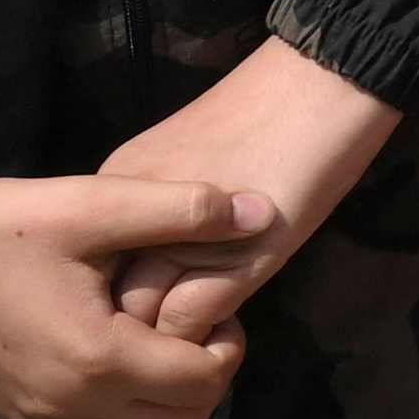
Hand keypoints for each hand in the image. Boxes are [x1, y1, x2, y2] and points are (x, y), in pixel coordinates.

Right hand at [0, 175, 267, 418]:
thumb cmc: (6, 226)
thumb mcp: (97, 204)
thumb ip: (185, 210)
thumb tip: (262, 212)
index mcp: (96, 358)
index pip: (203, 383)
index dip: (231, 344)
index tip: (217, 302)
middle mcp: (69, 404)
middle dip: (208, 376)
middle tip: (199, 322)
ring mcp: (40, 416)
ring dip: (168, 394)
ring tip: (160, 332)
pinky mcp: (20, 414)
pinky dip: (127, 401)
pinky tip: (120, 346)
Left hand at [89, 36, 400, 337]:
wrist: (323, 80)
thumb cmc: (270, 107)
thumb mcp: (194, 157)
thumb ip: (164, 204)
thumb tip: (156, 256)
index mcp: (121, 185)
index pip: (94, 258)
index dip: (118, 283)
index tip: (148, 292)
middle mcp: (134, 215)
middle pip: (106, 293)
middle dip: (130, 321)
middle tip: (164, 330)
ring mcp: (179, 238)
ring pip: (141, 316)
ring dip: (163, 338)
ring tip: (193, 338)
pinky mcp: (228, 261)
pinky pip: (187, 319)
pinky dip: (200, 335)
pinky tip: (224, 325)